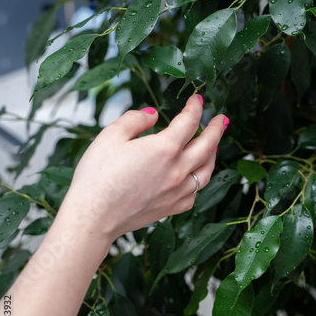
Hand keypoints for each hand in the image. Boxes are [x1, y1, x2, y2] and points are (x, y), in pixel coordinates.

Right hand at [65, 95, 226, 246]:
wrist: (93, 216)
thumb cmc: (97, 176)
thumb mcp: (111, 136)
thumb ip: (135, 119)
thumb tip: (153, 114)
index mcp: (164, 148)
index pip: (189, 121)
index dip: (195, 107)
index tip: (196, 99)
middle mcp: (177, 170)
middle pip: (208, 145)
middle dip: (217, 128)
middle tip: (222, 119)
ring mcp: (177, 192)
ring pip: (206, 171)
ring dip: (213, 155)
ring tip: (214, 146)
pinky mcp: (171, 209)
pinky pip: (194, 193)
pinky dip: (199, 181)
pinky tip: (194, 177)